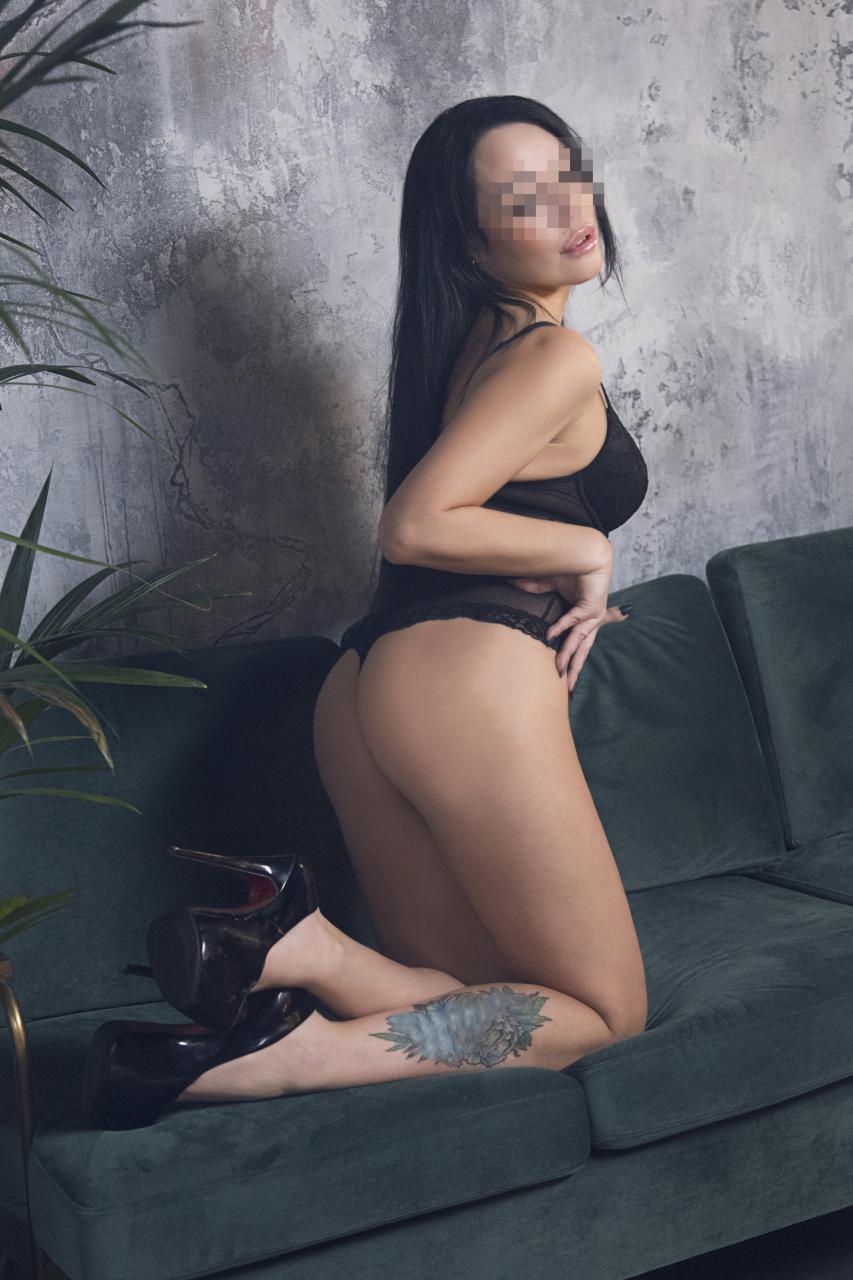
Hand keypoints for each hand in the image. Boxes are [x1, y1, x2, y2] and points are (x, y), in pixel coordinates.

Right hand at [506, 557, 627, 691]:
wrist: (588, 554)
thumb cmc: (572, 568)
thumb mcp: (548, 583)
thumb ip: (533, 588)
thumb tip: (513, 584)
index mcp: (584, 619)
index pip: (579, 645)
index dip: (574, 661)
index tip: (569, 681)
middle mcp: (590, 621)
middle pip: (582, 650)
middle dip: (575, 670)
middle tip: (569, 688)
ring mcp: (593, 616)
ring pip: (579, 641)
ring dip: (569, 656)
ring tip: (559, 670)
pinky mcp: (592, 607)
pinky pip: (574, 620)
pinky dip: (562, 627)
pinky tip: (551, 636)